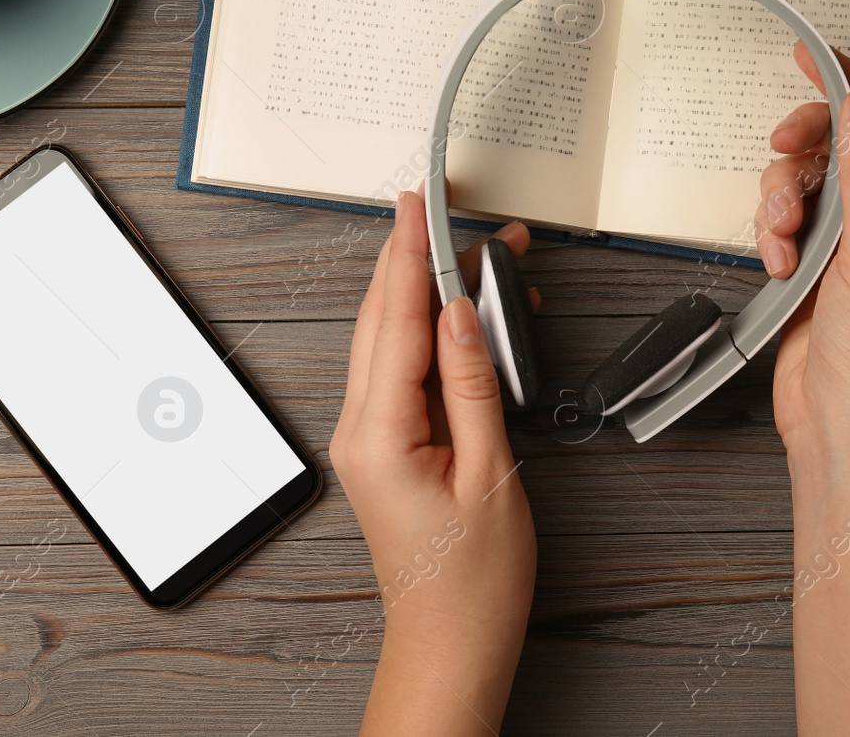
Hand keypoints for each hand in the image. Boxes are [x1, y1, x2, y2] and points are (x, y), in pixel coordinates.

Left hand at [331, 190, 536, 735]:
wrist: (449, 642)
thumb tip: (461, 315)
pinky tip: (465, 321)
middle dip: (415, 263)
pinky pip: (402, 373)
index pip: (393, 323)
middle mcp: (359, 430)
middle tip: (447, 213)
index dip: (408, 258)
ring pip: (389, 343)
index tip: (417, 207)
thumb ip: (473, 387)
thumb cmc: (472, 580)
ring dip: (427, 298)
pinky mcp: (384, 446)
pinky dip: (432, 338)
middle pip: (381, 322)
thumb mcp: (489, 474)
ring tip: (479, 261)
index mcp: (379, 435)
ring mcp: (367, 438)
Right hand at [754, 44, 849, 476]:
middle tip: (781, 144)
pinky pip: (789, 225)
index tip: (815, 59)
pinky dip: (774, 236)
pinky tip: (778, 266)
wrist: (844, 439)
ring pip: (810, 188)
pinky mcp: (821, 273)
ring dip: (783, 203)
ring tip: (781, 240)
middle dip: (807, 153)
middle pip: (847, 155)